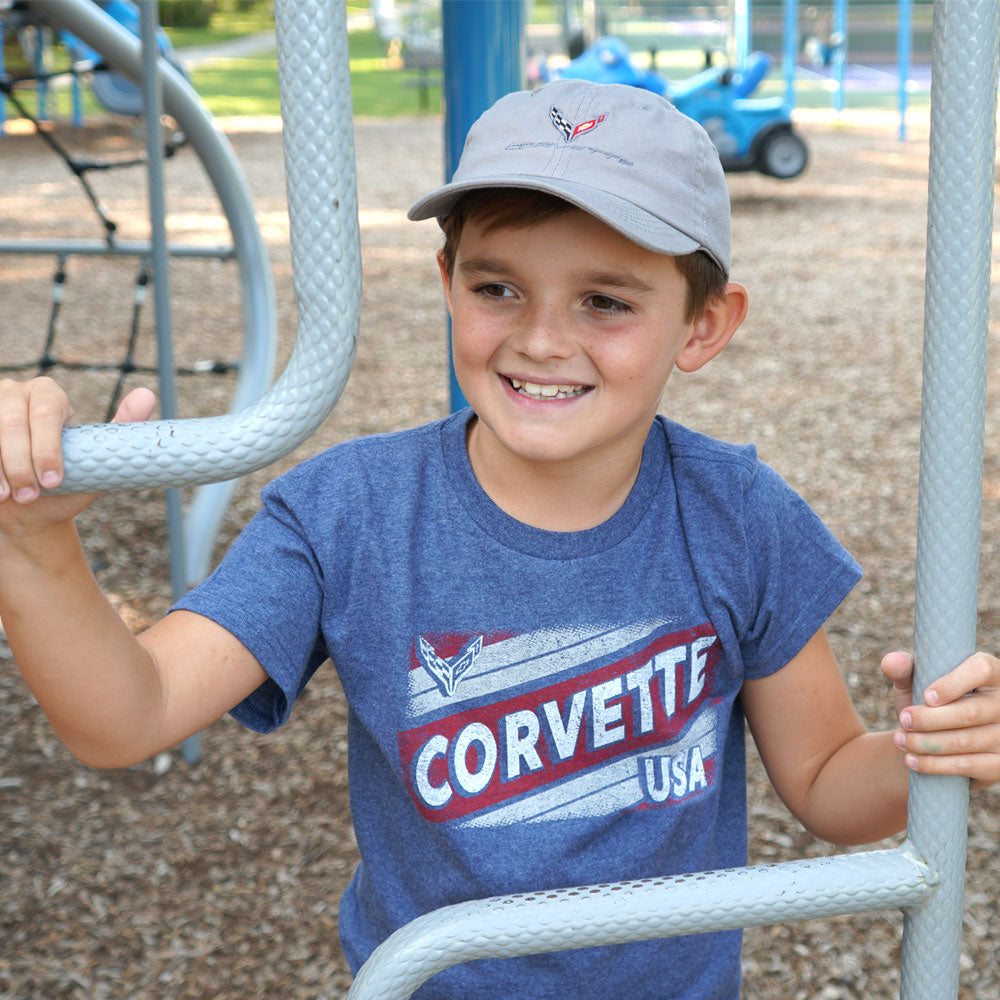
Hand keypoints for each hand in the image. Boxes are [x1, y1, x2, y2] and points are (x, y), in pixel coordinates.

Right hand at [0, 377, 155, 529]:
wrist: (24, 511)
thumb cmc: (64, 484)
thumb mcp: (95, 460)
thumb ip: (120, 428)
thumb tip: (148, 393)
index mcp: (49, 394)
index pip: (48, 411)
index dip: (48, 448)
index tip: (54, 482)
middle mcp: (15, 392)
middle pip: (13, 422)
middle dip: (21, 463)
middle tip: (30, 496)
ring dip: (0, 468)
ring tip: (9, 497)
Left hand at [882, 650, 999, 789]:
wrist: (933, 740)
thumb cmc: (927, 703)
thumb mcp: (915, 682)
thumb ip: (904, 669)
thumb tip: (891, 662)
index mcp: (990, 673)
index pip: (981, 670)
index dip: (953, 684)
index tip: (926, 697)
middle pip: (970, 712)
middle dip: (928, 719)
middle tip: (903, 720)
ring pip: (965, 741)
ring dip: (926, 742)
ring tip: (900, 739)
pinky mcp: (999, 764)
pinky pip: (967, 765)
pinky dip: (934, 764)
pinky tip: (912, 760)